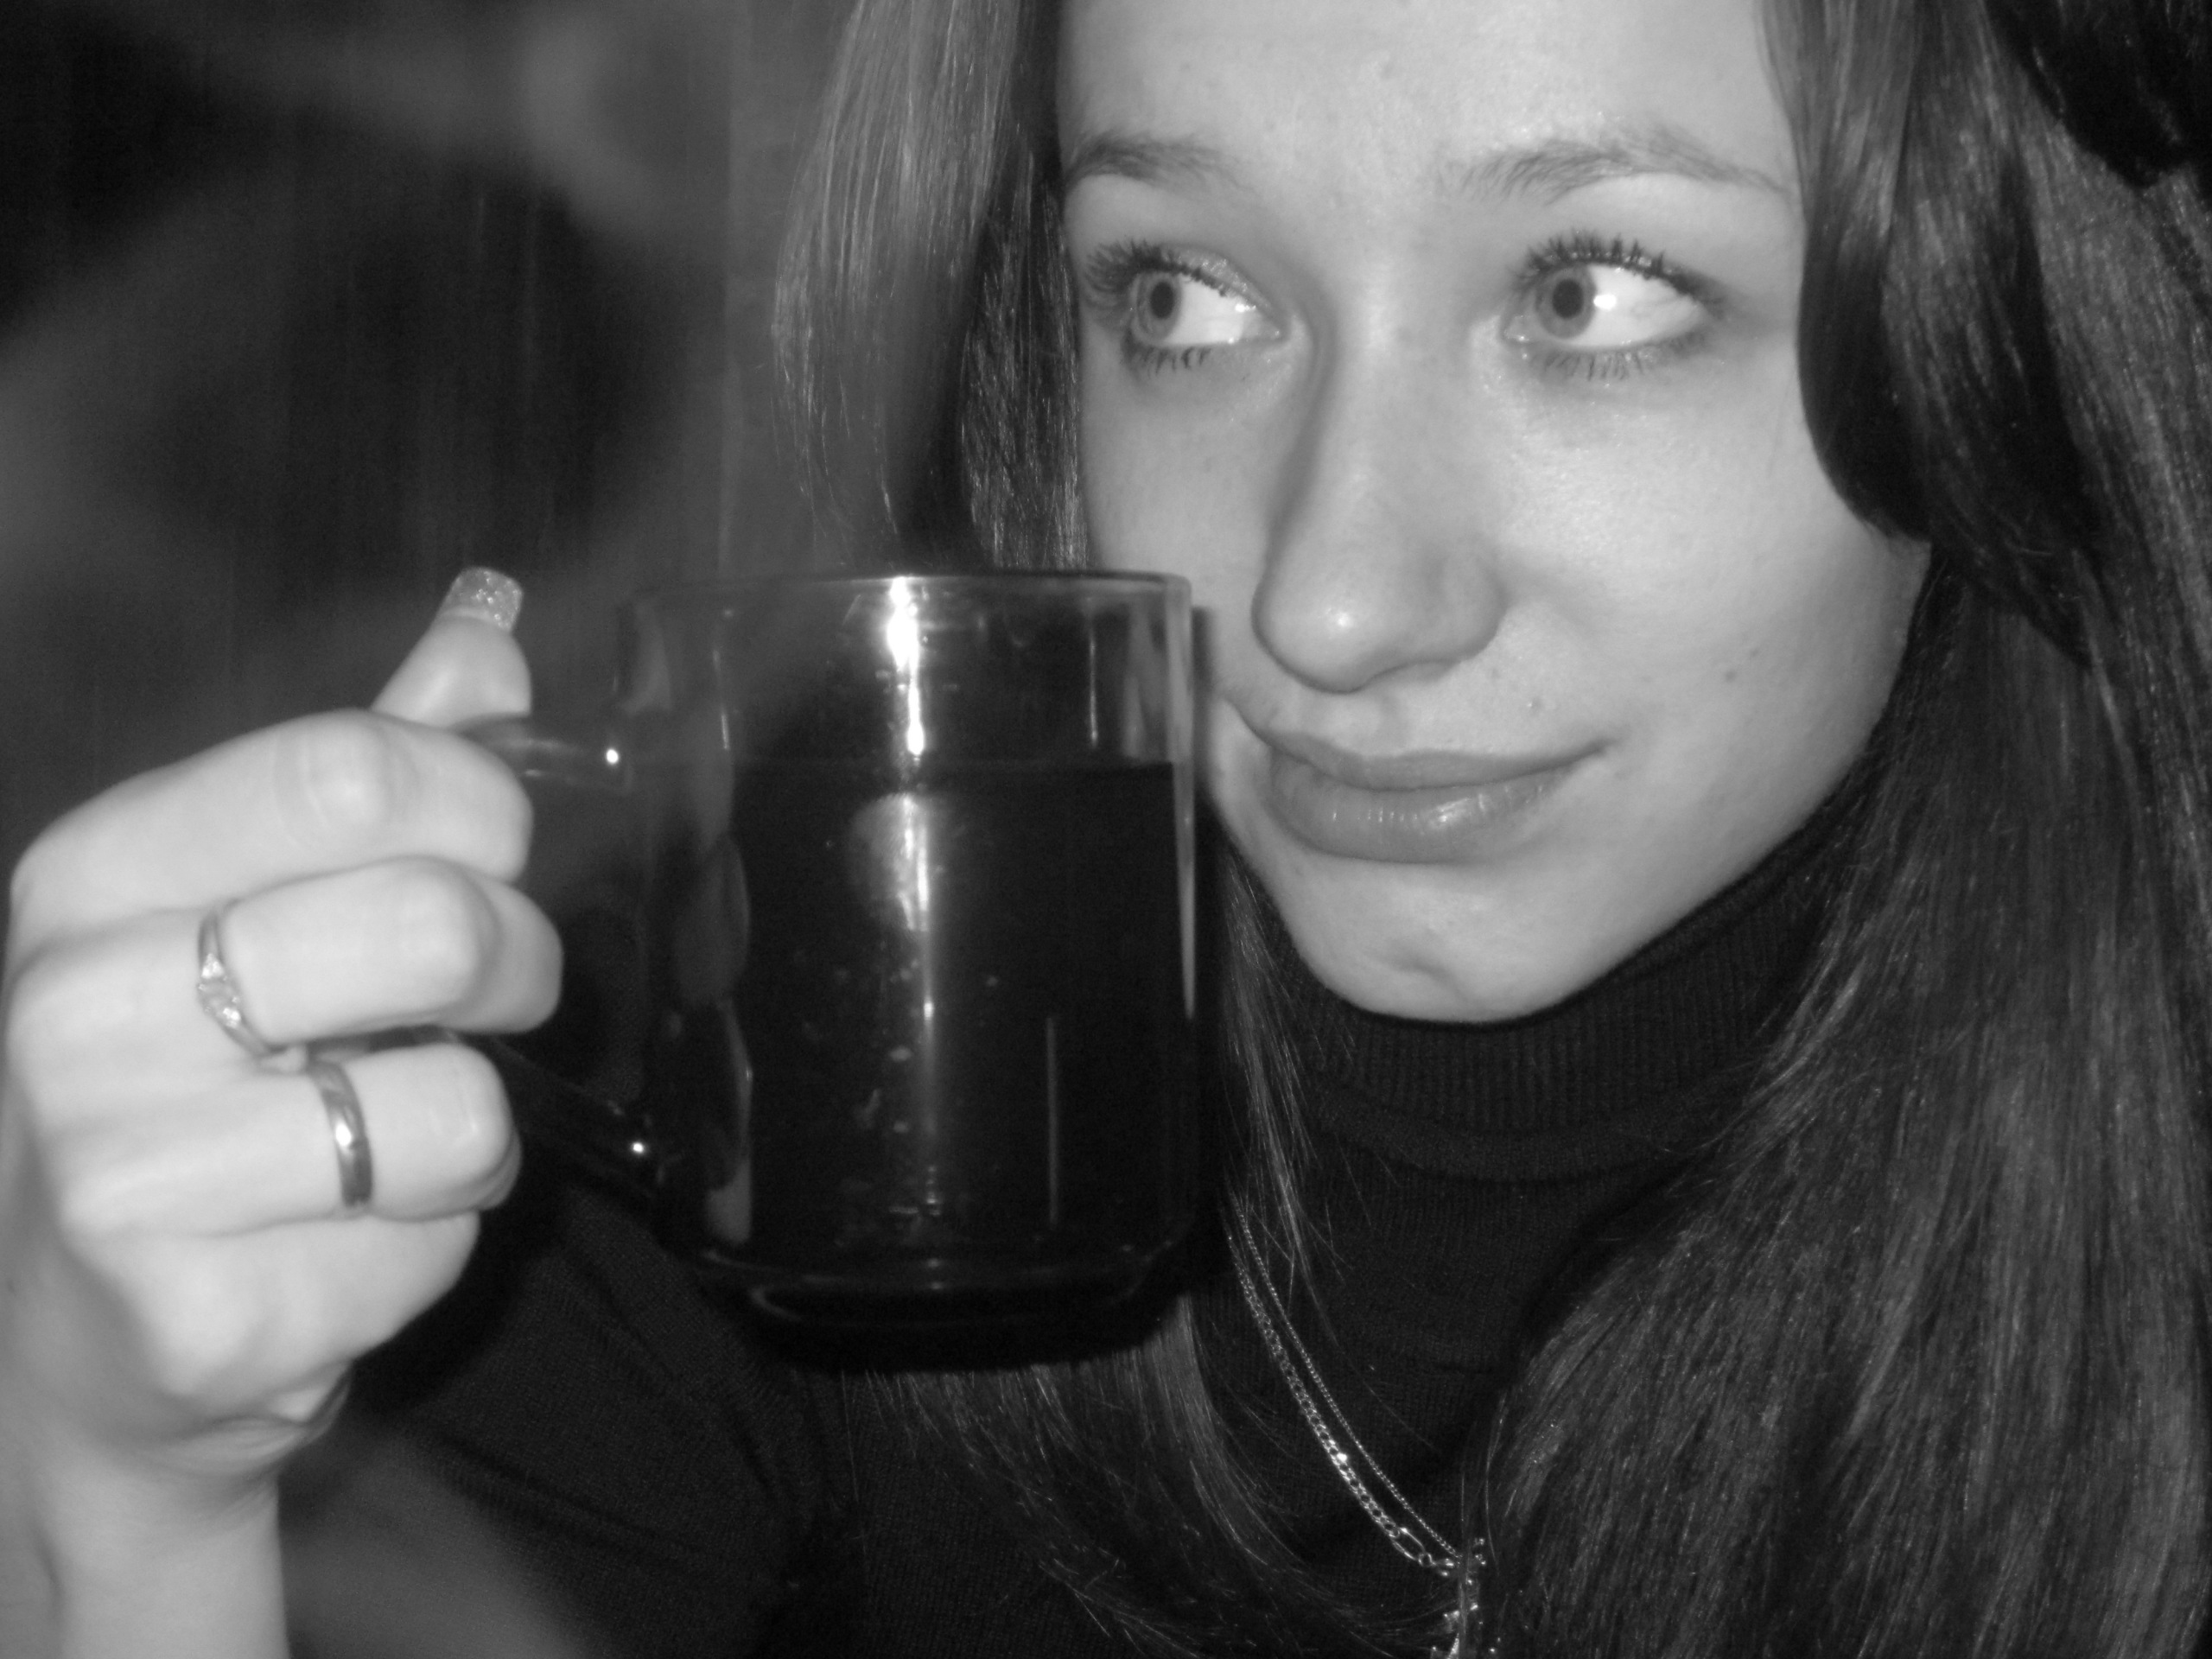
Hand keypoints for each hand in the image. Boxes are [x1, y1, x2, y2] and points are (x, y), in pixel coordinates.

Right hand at [0, 580, 559, 1653]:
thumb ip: (376, 760)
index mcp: (98, 871)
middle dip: (514, 967)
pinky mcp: (199, 1316)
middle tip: (483, 1002)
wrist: (85, 1334)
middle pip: (433, 925)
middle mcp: (79, 1009)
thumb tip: (490, 621)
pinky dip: (431, 1241)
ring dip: (475, 1126)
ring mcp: (120, 1172)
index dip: (483, 810)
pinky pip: (431, 1242)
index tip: (494, 854)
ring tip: (391, 1139)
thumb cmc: (193, 1082)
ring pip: (458, 1106)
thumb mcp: (257, 897)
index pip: (354, 770)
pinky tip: (341, 1240)